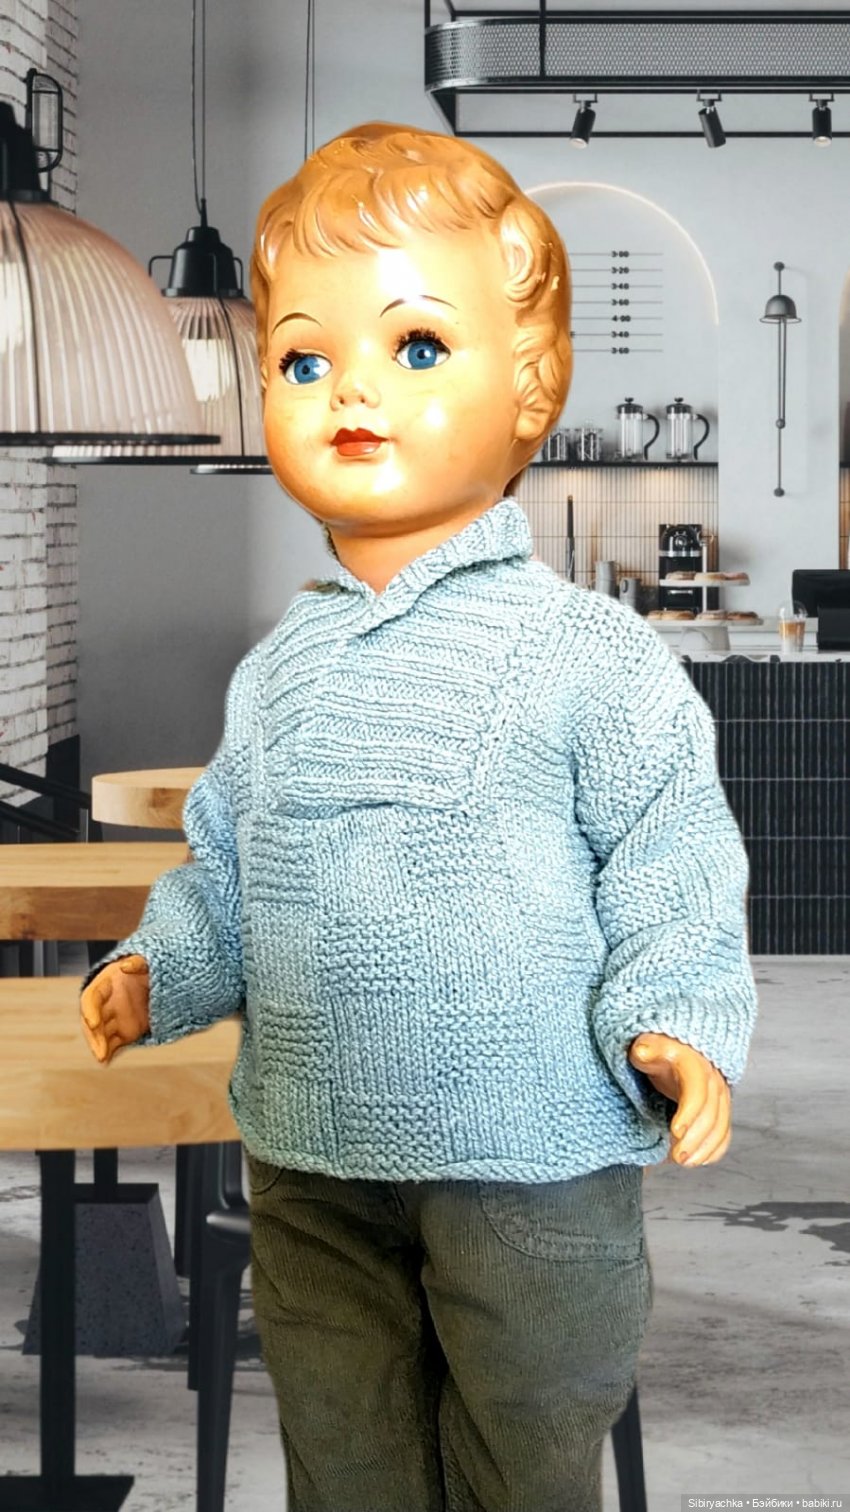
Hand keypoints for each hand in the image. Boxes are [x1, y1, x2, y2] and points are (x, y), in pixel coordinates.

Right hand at [80, 954, 150, 1064]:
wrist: (158, 981)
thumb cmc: (147, 968)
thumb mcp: (145, 961)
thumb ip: (137, 962)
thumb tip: (125, 965)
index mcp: (105, 984)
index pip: (91, 998)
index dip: (89, 1010)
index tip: (93, 1021)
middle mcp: (106, 1004)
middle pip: (93, 1021)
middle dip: (93, 1036)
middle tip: (99, 1050)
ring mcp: (114, 1019)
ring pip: (101, 1035)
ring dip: (100, 1047)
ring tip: (102, 1058)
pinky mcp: (123, 1032)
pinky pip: (113, 1044)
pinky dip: (110, 1053)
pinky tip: (107, 1061)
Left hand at [627, 1031, 730, 1167]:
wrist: (673, 1049)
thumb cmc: (657, 1051)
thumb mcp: (648, 1046)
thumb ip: (645, 1050)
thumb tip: (642, 1051)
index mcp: (694, 1064)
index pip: (697, 1091)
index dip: (689, 1113)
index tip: (675, 1132)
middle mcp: (712, 1081)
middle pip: (710, 1114)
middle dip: (695, 1139)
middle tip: (677, 1157)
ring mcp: (718, 1097)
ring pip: (720, 1127)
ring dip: (705, 1148)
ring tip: (684, 1162)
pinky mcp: (719, 1111)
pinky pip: (724, 1134)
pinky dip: (714, 1150)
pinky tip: (699, 1160)